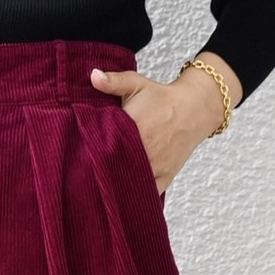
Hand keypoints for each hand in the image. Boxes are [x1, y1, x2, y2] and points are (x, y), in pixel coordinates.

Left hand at [89, 55, 239, 194]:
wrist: (194, 109)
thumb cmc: (162, 97)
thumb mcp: (137, 84)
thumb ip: (114, 81)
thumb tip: (92, 75)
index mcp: (133, 127)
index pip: (104, 145)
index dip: (90, 152)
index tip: (80, 155)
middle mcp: (145, 150)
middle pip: (114, 168)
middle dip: (100, 171)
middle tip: (83, 176)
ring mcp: (155, 166)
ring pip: (129, 184)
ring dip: (116, 186)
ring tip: (99, 189)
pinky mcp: (164, 178)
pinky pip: (147, 194)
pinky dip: (134, 197)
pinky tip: (121, 198)